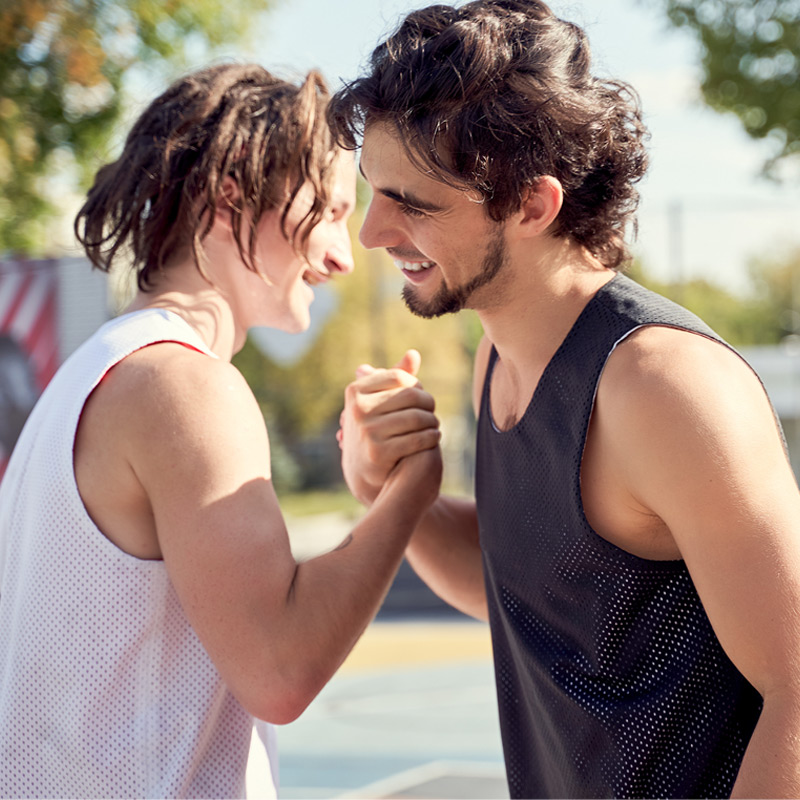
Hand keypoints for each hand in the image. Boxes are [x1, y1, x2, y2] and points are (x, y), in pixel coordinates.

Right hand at [339, 349, 440, 504]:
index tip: (422, 397)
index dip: (416, 386)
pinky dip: (431, 437)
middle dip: (428, 403)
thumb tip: (414, 354)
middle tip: (433, 412)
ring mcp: (367, 431)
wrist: (364, 470)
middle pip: (410, 396)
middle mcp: (357, 409)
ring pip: (416, 417)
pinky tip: (435, 438)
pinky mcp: (379, 452)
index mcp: (355, 391)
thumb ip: (397, 377)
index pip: (398, 377)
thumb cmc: (376, 427)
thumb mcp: (380, 400)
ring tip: (435, 424)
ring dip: (432, 421)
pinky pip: (417, 439)